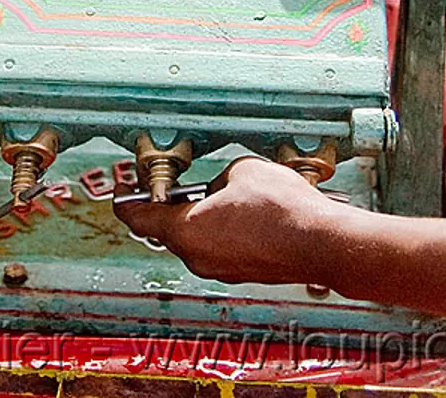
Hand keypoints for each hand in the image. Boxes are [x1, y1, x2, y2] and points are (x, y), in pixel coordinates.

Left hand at [113, 157, 350, 284]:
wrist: (322, 242)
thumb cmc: (282, 210)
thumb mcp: (239, 171)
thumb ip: (216, 179)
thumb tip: (219, 188)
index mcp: (185, 231)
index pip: (139, 219)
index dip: (127, 202)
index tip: (123, 193)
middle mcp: (197, 257)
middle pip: (169, 229)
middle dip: (173, 205)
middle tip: (179, 184)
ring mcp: (221, 269)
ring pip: (198, 239)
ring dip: (203, 218)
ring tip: (225, 194)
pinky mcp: (243, 273)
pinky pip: (222, 248)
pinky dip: (225, 231)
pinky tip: (246, 214)